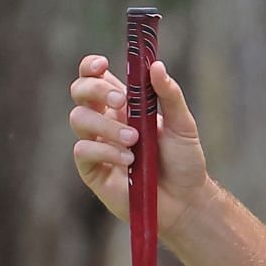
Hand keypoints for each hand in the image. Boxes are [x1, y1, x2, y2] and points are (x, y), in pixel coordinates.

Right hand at [68, 56, 212, 243]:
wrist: (186, 201)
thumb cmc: (184, 161)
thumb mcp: (183, 124)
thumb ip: (170, 95)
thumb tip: (156, 65)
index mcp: (124, 106)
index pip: (95, 77)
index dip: (91, 67)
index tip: (102, 64)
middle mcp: (106, 122)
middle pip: (80, 92)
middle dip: (96, 90)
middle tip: (122, 102)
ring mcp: (97, 145)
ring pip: (79, 119)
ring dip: (106, 125)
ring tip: (134, 141)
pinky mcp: (93, 170)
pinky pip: (83, 151)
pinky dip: (105, 151)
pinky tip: (128, 160)